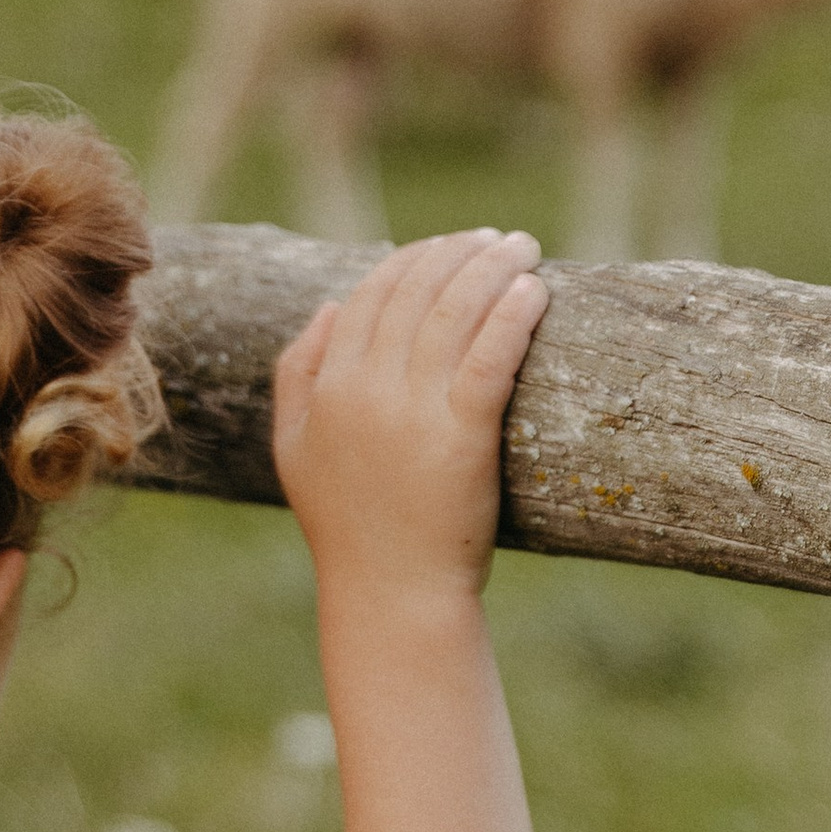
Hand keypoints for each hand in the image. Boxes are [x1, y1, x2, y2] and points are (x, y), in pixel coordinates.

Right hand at [271, 231, 548, 602]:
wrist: (392, 593)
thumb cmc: (348, 525)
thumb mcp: (296, 447)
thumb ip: (298, 372)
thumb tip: (332, 305)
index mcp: (329, 385)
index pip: (372, 293)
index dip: (415, 258)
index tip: (453, 245)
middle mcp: (367, 389)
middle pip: (418, 292)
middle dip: (461, 252)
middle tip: (500, 238)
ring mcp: (413, 411)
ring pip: (455, 313)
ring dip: (494, 269)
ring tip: (525, 248)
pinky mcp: (462, 436)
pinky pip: (488, 357)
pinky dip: (512, 316)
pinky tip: (534, 291)